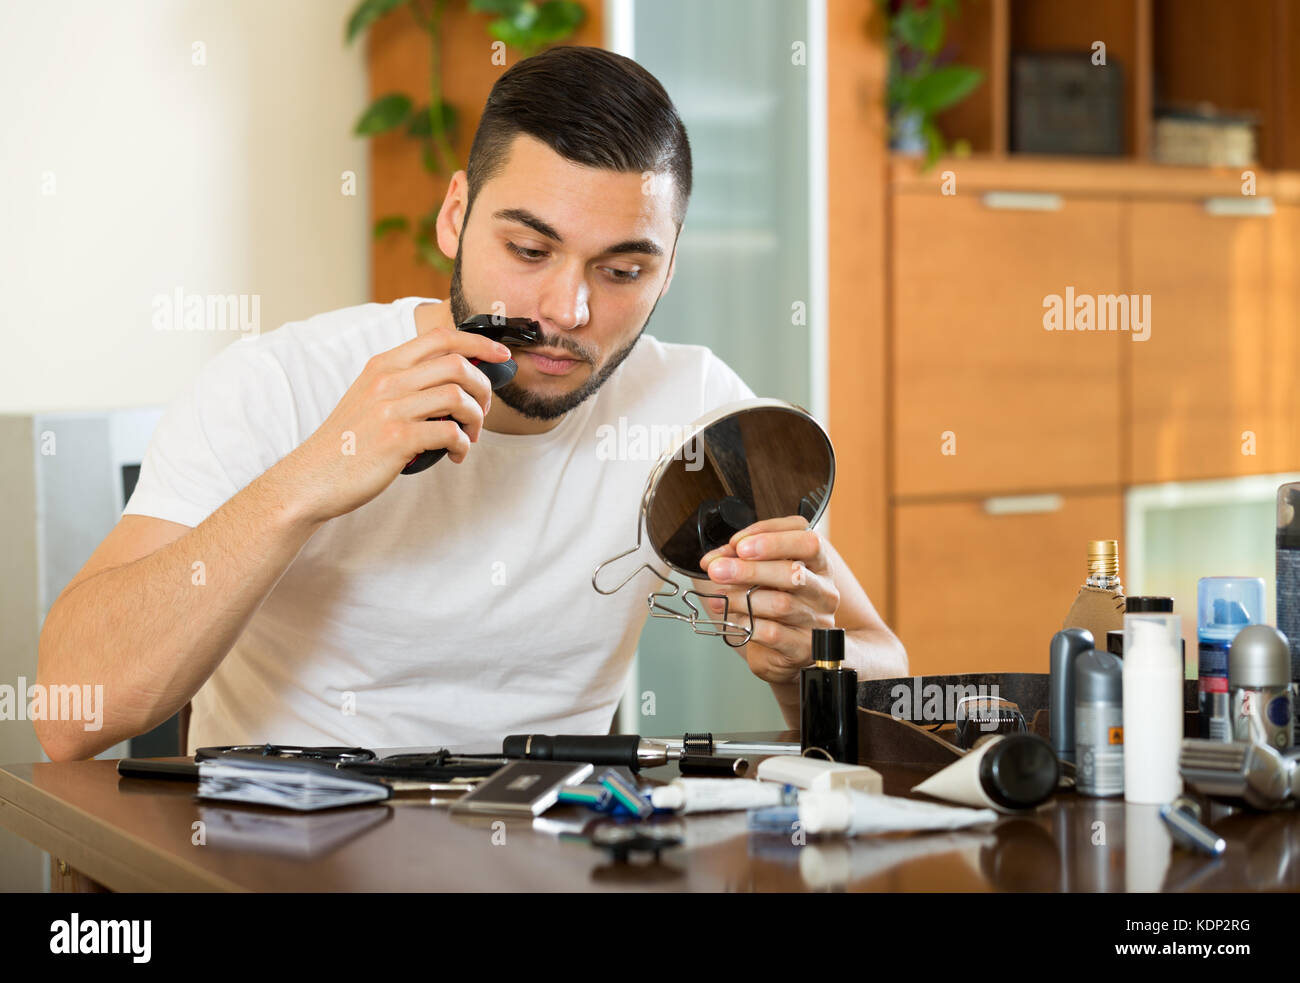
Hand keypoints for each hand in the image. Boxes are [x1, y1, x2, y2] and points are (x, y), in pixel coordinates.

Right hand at [281, 325, 511, 522]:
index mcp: (384, 365)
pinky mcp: (397, 439)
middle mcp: (388, 380)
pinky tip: (454, 455)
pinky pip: (451, 433)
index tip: (501, 354)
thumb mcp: (371, 398)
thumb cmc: (348, 442)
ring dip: (476, 419)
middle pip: (458, 364)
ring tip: (469, 436)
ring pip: (459, 397)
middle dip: (484, 388)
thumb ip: (407, 384)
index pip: (441, 338)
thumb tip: (459, 381)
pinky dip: (463, 445)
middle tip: (482, 411)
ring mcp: (391, 408)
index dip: (479, 343)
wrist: (312, 478)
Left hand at [696, 515, 840, 683]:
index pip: (807, 541)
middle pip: (794, 572)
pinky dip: (748, 624)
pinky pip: (774, 633)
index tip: (738, 544)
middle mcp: (823, 590)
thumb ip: (740, 561)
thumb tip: (714, 560)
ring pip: (781, 603)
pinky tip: (735, 620)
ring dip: (742, 597)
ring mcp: (818, 620)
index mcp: (818, 565)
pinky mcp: (804, 647)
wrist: (783, 651)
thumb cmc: (772, 605)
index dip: (772, 538)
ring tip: (720, 598)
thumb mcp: (760, 575)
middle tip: (717, 569)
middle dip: (750, 569)